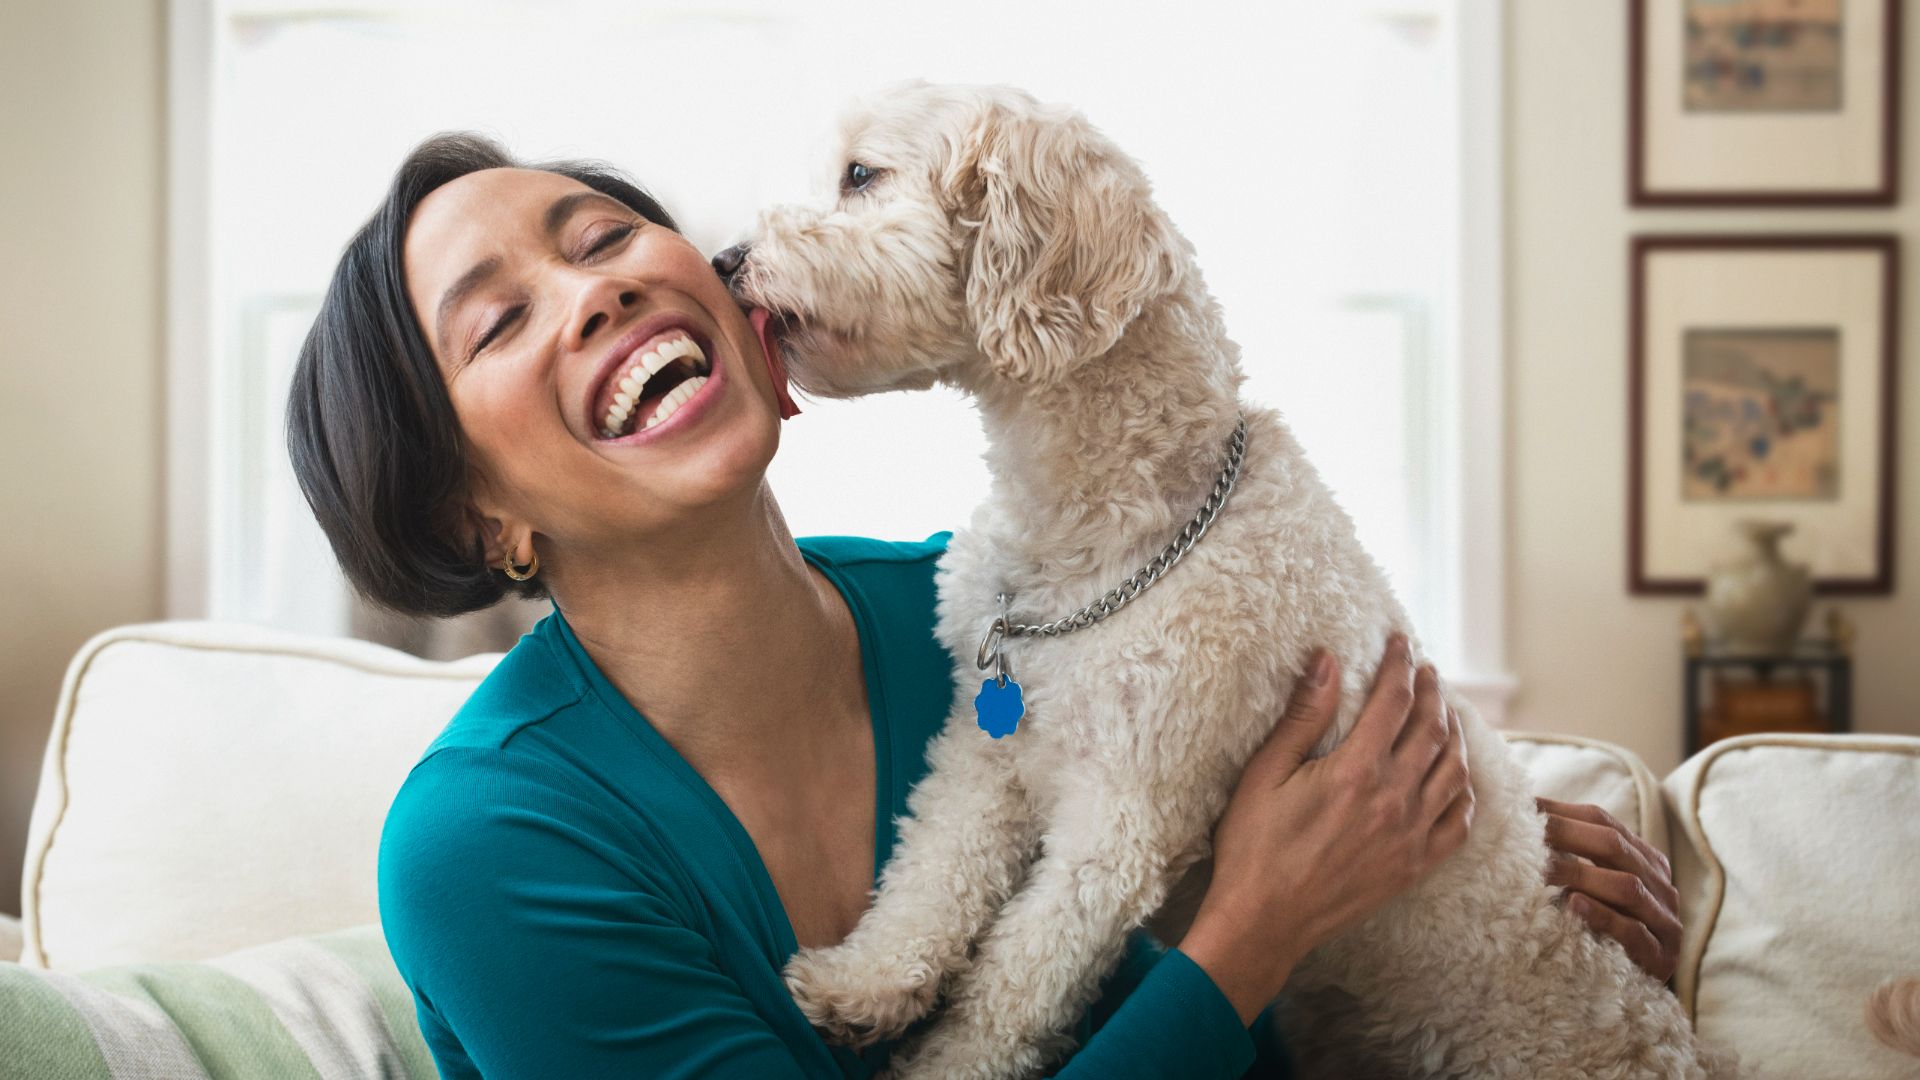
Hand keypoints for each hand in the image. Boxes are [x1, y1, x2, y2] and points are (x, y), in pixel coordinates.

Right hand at [1178, 634, 1473, 1023]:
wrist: (1265, 920)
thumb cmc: (1254, 846)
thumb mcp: (1265, 773)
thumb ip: (1303, 716)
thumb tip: (1326, 662)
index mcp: (1356, 771)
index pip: (1394, 702)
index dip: (1399, 666)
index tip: (1401, 643)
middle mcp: (1394, 800)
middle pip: (1432, 730)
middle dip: (1432, 692)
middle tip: (1426, 671)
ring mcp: (1411, 836)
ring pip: (1454, 771)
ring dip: (1454, 734)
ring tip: (1445, 714)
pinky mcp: (1415, 866)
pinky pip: (1459, 822)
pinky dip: (1464, 791)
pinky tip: (1455, 777)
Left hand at [1537, 797, 1680, 984]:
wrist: (1630, 992)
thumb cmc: (1598, 929)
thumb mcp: (1586, 885)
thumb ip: (1567, 853)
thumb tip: (1516, 810)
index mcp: (1645, 859)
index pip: (1604, 822)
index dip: (1562, 812)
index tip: (1520, 807)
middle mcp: (1661, 886)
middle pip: (1616, 848)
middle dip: (1566, 836)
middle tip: (1523, 833)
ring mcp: (1666, 922)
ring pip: (1628, 887)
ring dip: (1581, 875)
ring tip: (1541, 870)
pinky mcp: (1661, 957)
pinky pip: (1634, 932)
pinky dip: (1603, 917)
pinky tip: (1574, 906)